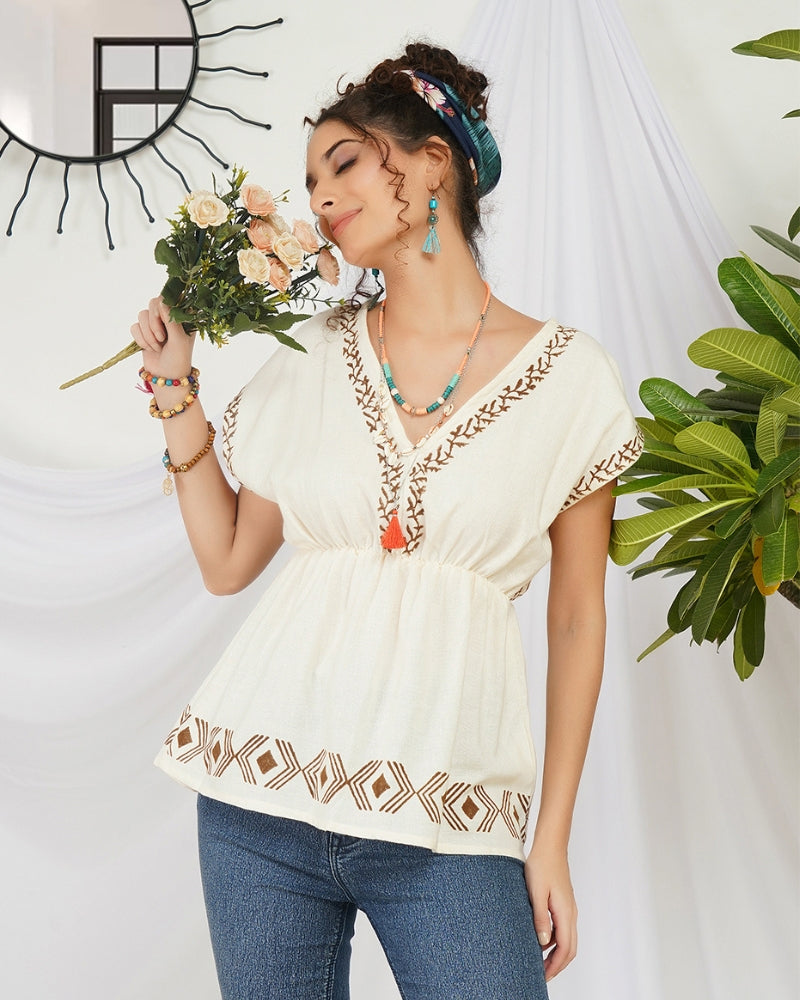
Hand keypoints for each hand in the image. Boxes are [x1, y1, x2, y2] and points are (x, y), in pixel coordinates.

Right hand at [130, 296, 195, 377]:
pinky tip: (150, 349)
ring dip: (148, 334)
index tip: (164, 320)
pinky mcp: (143, 332)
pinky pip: (134, 326)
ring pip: (142, 315)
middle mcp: (168, 316)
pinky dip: (141, 339)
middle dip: (154, 323)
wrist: (166, 377)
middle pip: (153, 303)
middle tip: (162, 338)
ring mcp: (155, 323)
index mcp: (182, 316)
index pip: (169, 297)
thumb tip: (162, 301)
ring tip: (158, 346)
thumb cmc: (178, 359)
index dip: (163, 306)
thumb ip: (171, 319)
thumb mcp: (179, 339)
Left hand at [524, 841, 577, 981]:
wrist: (551, 846)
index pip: (564, 948)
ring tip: (540, 962)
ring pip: (567, 939)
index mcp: (565, 913)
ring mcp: (569, 908)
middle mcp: (570, 914)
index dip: (555, 966)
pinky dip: (555, 941)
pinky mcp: (564, 904)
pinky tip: (541, 940)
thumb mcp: (536, 892)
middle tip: (542, 976)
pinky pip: (563, 928)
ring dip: (556, 954)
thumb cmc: (542, 865)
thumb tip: (542, 943)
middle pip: (569, 948)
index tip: (543, 977)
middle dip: (557, 965)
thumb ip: (540, 918)